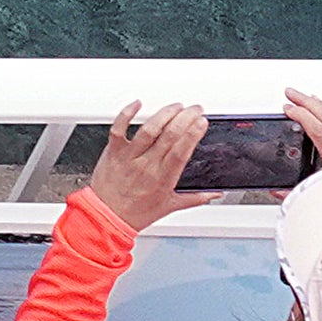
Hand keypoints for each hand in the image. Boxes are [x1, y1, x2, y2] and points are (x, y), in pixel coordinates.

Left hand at [85, 101, 206, 231]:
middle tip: (195, 109)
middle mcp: (147, 165)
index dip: (193, 134)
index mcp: (163, 179)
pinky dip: (127, 114)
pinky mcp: (113, 151)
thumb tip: (215, 194)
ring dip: (164, 115)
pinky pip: (119, 128)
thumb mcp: (170, 206)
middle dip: (185, 118)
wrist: (106, 216)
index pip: (182, 152)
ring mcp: (129, 156)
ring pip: (148, 130)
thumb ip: (195, 198)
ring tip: (176, 107)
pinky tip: (137, 104)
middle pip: (169, 136)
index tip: (202, 122)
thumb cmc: (136, 213)